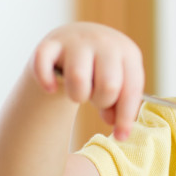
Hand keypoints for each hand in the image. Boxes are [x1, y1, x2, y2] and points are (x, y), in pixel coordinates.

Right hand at [30, 22, 144, 140]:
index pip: (131, 89)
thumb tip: (117, 127)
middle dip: (101, 101)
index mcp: (128, 52)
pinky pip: (44, 66)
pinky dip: (46, 82)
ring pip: (78, 79)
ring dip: (77, 95)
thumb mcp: (118, 82)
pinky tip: (51, 89)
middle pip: (108, 86)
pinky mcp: (50, 44)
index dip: (126, 117)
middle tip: (95, 98)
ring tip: (79, 91)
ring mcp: (76, 41)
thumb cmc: (102, 68)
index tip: (121, 136)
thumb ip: (120, 105)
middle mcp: (104, 42)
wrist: (77, 38)